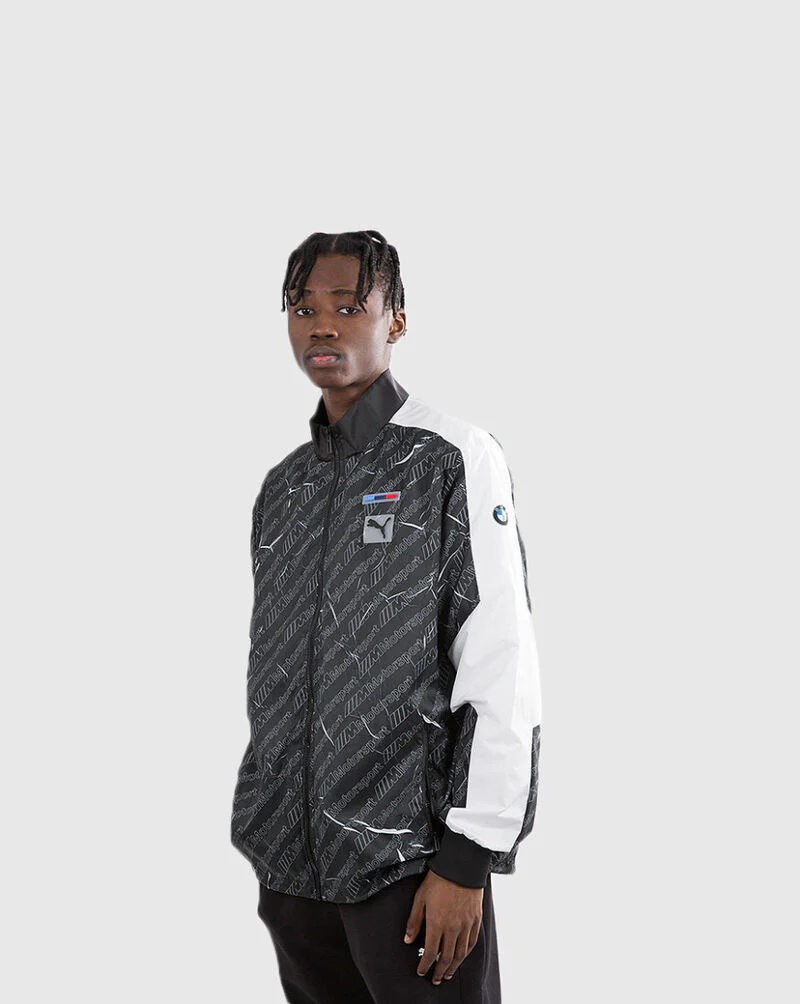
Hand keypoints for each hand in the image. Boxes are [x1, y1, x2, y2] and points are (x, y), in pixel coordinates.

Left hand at [403, 869, 483, 984]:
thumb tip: (407, 940)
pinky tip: (461, 957)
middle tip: (435, 980)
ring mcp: (466, 925)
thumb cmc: (438, 879)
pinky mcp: (476, 920)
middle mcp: (453, 928)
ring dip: (453, 967)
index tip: (421, 972)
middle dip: (439, 972)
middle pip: (446, 958)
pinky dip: (466, 954)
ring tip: (448, 974)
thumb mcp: (420, 898)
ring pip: (460, 954)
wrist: (462, 866)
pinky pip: (471, 943)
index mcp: (436, 924)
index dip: (425, 966)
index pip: (430, 953)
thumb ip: (414, 921)